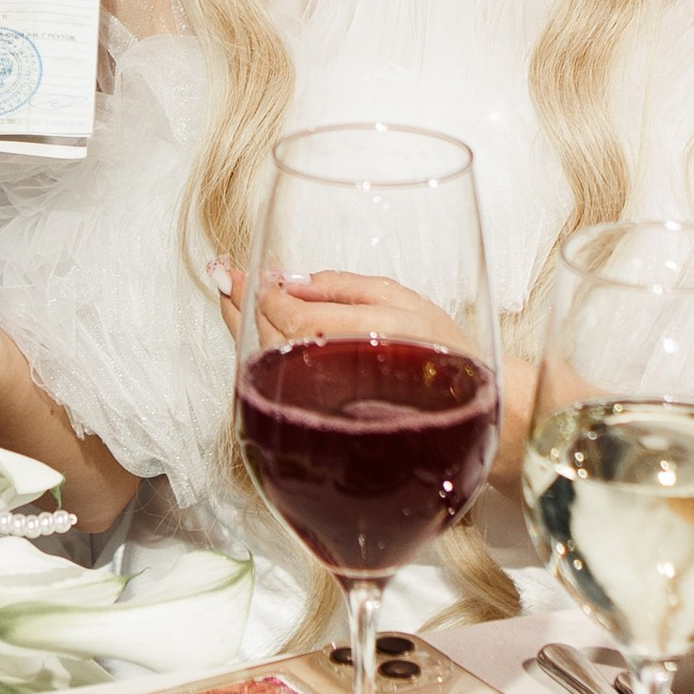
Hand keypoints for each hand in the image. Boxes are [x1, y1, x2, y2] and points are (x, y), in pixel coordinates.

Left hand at [214, 269, 536, 462]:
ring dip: (240, 327)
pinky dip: (257, 357)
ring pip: (264, 363)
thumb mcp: (401, 299)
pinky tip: (252, 337)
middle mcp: (326, 373)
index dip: (263, 288)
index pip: (285, 311)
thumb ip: (342, 285)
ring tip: (225, 294)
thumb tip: (289, 279)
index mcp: (347, 338)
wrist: (472, 419)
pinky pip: (276, 386)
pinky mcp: (319, 423)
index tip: (253, 270)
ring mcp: (318, 404)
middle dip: (240, 302)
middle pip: (265, 335)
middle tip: (221, 272)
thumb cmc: (444, 354)